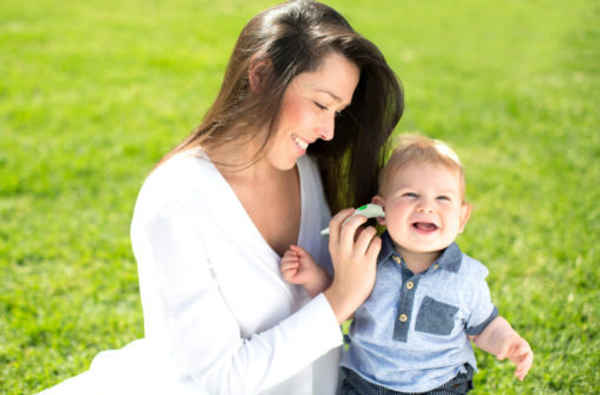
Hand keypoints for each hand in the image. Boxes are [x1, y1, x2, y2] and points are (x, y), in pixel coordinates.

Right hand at [280, 245, 330, 296]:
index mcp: (290, 259)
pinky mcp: (287, 278)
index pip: (285, 254)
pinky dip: (291, 271)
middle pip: (283, 259)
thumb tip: (290, 246)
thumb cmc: (309, 264)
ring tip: (297, 266)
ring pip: (282, 266)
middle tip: (298, 261)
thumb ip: (297, 248)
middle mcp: (287, 265)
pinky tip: (295, 271)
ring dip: (292, 264)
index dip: (292, 253)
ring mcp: (287, 271)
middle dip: (292, 259)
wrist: (312, 272)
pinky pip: (285, 273)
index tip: (298, 256)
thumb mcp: (304, 253)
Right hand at [324, 208, 380, 323]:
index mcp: (333, 246)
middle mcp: (343, 250)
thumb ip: (344, 239)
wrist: (346, 293)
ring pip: (366, 233)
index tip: (352, 211)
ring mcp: (355, 257)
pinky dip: (378, 241)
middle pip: (350, 225)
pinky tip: (376, 245)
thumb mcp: (337, 254)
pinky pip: (376, 244)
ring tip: (372, 235)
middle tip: (365, 218)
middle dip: (359, 217)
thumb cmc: (345, 270)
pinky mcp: (367, 263)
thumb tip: (358, 222)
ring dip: (372, 230)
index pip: (334, 222)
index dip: (344, 213)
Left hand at [497, 334, 532, 380]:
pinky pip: (524, 369)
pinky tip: (520, 378)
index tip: (513, 354)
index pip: (524, 348)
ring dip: (522, 370)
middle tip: (518, 367)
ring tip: (515, 374)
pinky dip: (522, 374)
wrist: (509, 344)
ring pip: (527, 365)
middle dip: (524, 363)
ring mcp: (526, 358)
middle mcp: (527, 351)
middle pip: (528, 358)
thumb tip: (498, 357)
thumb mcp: (505, 344)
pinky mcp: (523, 363)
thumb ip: (503, 350)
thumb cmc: (507, 341)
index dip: (519, 352)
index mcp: (523, 344)